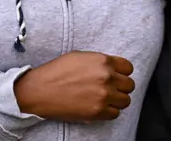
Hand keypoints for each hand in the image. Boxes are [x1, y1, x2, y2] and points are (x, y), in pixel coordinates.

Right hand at [14, 51, 134, 120]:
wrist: (40, 90)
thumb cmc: (57, 72)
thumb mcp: (80, 56)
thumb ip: (99, 61)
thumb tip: (111, 68)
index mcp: (103, 61)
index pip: (128, 68)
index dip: (123, 73)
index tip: (117, 77)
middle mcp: (106, 77)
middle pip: (129, 85)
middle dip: (121, 87)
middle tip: (111, 89)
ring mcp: (104, 95)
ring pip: (125, 101)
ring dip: (117, 101)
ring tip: (104, 99)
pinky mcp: (98, 111)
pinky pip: (115, 114)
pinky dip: (109, 112)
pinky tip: (98, 107)